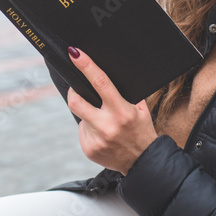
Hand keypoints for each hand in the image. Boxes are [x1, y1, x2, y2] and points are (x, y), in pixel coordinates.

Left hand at [66, 47, 157, 174]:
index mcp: (122, 111)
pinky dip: (90, 129)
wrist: (142, 162)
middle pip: (76, 101)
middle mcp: (107, 126)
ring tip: (101, 120)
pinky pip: (83, 131)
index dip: (86, 66)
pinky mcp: (89, 149)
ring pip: (80, 117)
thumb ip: (126, 94)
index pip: (100, 83)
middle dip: (73, 92)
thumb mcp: (141, 110)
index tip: (75, 53)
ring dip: (87, 114)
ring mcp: (96, 139)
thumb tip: (109, 74)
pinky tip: (102, 135)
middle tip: (77, 89)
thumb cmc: (142, 131)